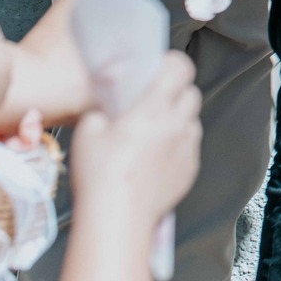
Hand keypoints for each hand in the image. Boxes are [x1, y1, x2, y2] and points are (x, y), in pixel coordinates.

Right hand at [68, 50, 201, 230]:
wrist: (117, 217)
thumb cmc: (99, 173)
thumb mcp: (87, 132)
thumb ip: (102, 111)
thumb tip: (109, 105)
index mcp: (153, 109)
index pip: (180, 69)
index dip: (174, 63)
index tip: (163, 65)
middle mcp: (177, 124)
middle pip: (192, 94)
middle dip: (177, 92)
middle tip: (156, 101)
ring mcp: (187, 148)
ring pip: (193, 122)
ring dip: (179, 120)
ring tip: (154, 133)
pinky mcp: (190, 169)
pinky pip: (190, 148)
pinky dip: (179, 146)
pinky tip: (157, 158)